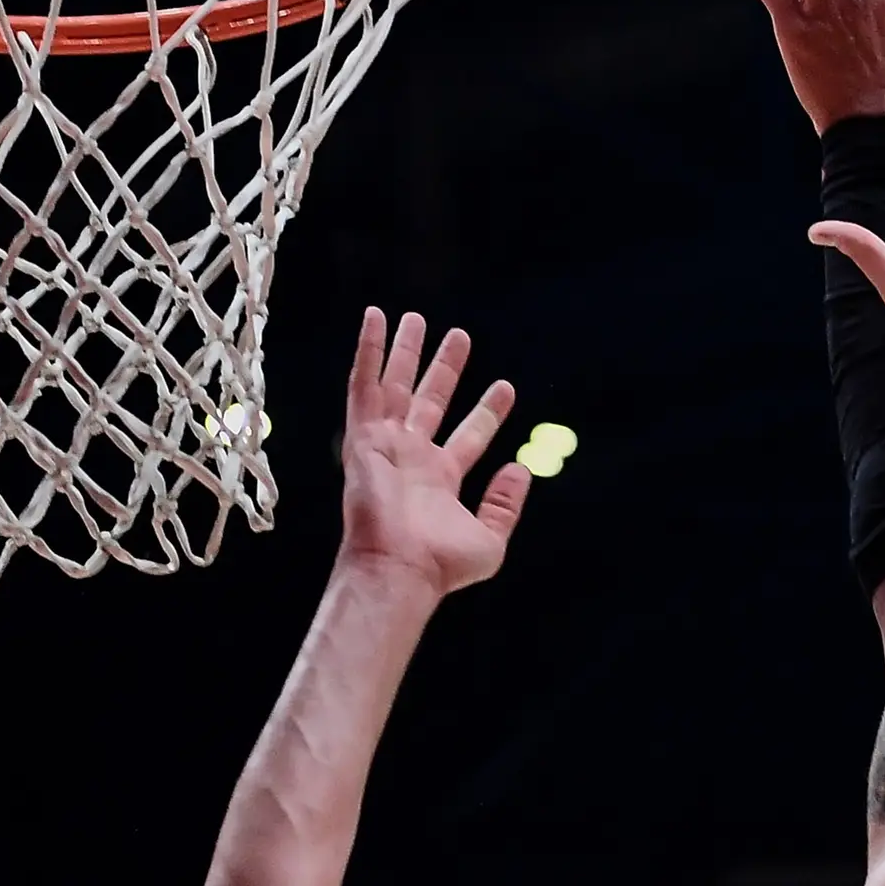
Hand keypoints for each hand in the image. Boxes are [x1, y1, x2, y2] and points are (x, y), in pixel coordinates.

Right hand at [333, 308, 525, 594]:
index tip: (505, 387)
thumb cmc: (441, 563)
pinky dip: (368, 351)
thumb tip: (521, 469)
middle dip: (445, 368)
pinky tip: (374, 319)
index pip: (469, 434)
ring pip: (396, 385)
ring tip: (415, 317)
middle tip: (459, 335)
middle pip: (431, 401)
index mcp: (442, 479)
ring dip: (405, 351)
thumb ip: (505, 504)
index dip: (487, 411)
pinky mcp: (363, 437)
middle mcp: (413, 457)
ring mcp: (386, 444)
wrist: (400, 568)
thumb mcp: (490, 538)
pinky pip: (363, 385)